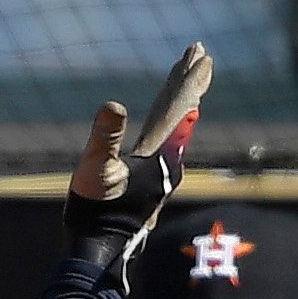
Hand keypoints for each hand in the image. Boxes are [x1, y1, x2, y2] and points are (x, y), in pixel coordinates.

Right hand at [64, 42, 211, 275]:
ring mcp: (161, 171)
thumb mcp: (96, 168)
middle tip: (201, 53)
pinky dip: (174, 123)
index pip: (179, 106)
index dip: (188, 79)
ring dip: (183, 99)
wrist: (100, 245)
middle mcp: (168, 160)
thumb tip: (113, 105)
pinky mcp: (150, 179)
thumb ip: (105, 136)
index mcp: (161, 153)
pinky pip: (168, 140)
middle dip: (190, 81)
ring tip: (188, 80)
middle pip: (184, 110)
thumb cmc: (97, 208)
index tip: (201, 53)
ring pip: (178, 124)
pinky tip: (173, 124)